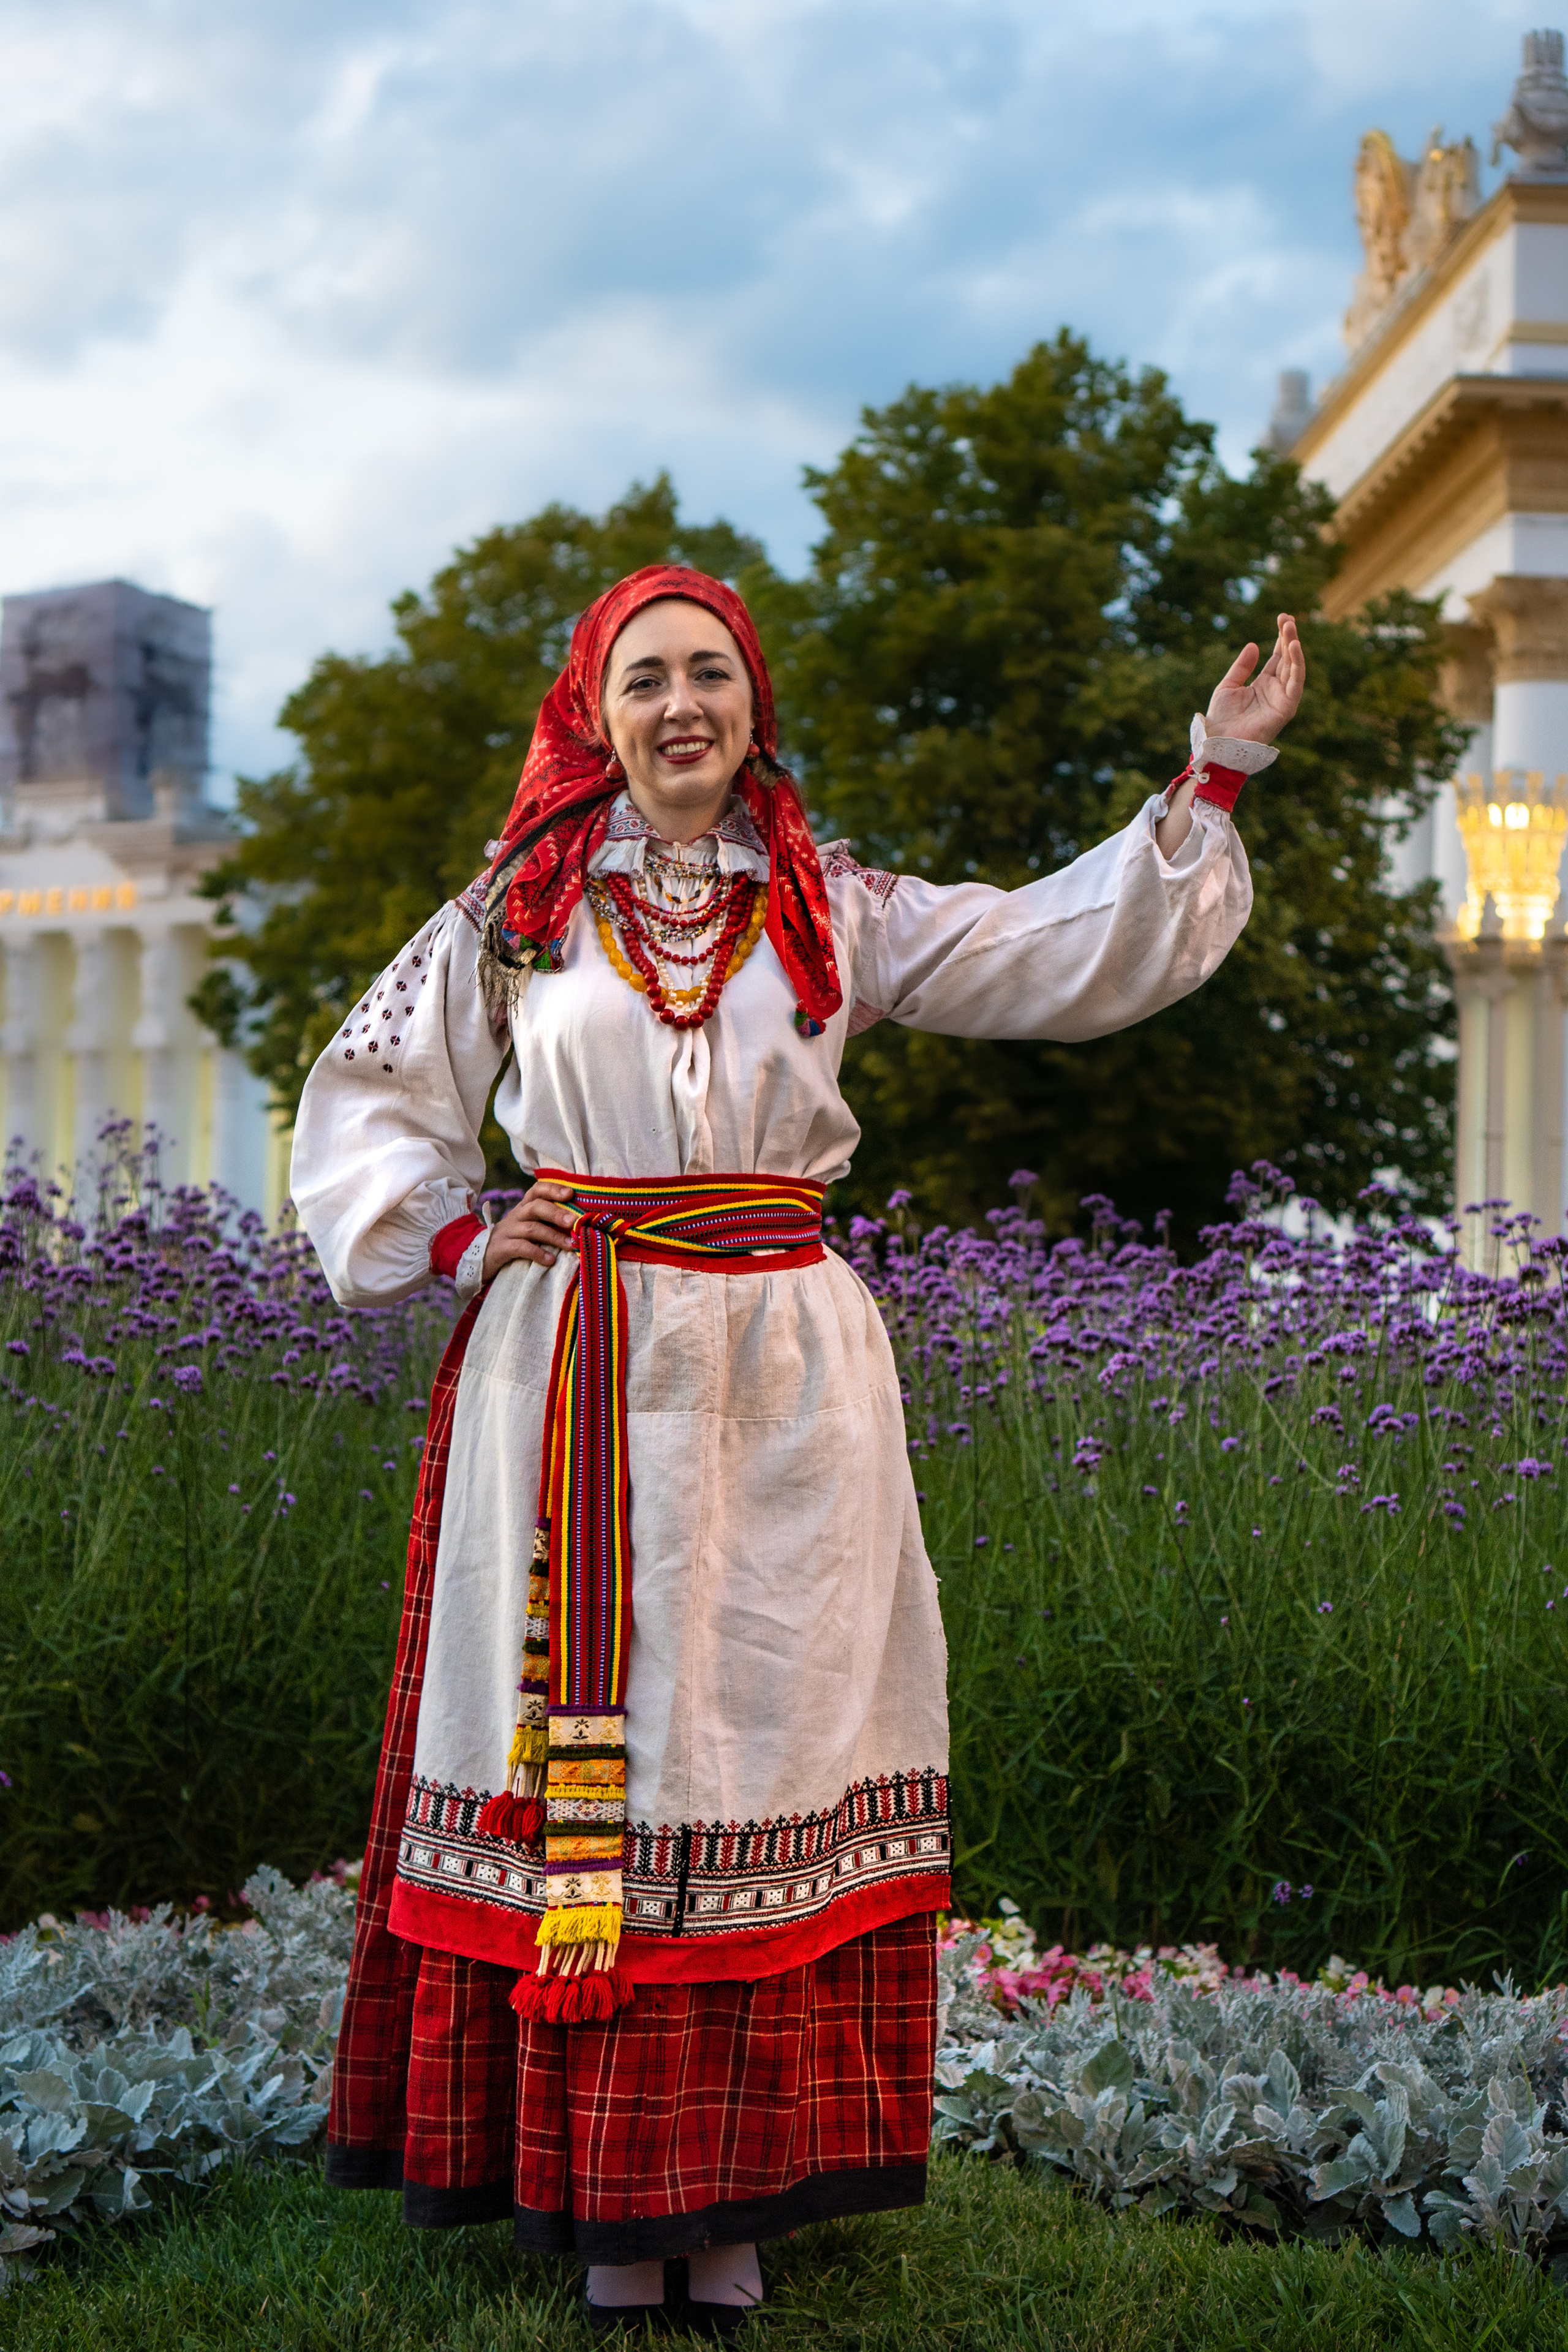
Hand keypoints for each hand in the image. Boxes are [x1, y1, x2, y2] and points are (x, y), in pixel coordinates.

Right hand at [481, 1179, 578, 1277]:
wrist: (480, 1256)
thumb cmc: (514, 1241)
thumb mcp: (529, 1228)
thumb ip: (549, 1223)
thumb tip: (580, 1225)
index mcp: (524, 1207)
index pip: (537, 1190)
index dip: (554, 1189)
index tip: (571, 1193)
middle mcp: (516, 1216)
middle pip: (536, 1207)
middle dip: (557, 1213)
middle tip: (574, 1222)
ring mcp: (508, 1232)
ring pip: (532, 1228)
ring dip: (553, 1236)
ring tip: (570, 1244)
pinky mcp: (502, 1248)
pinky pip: (521, 1248)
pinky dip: (538, 1254)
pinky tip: (551, 1261)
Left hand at [1204, 613, 1304, 744]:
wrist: (1219, 740)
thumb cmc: (1221, 718)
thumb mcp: (1228, 685)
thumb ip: (1242, 666)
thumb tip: (1254, 644)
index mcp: (1263, 684)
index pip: (1277, 657)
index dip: (1281, 639)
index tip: (1282, 618)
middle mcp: (1276, 690)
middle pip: (1287, 659)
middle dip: (1288, 638)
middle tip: (1287, 618)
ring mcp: (1283, 699)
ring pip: (1294, 667)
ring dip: (1294, 646)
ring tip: (1290, 627)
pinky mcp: (1286, 708)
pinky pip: (1296, 683)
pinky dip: (1297, 664)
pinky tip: (1294, 647)